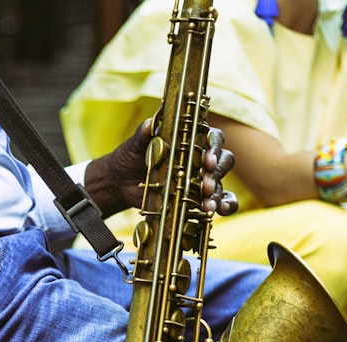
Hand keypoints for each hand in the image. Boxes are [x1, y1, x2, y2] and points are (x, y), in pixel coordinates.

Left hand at [85, 118, 238, 217]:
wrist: (121, 182)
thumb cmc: (130, 157)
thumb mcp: (134, 146)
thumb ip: (143, 135)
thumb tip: (149, 124)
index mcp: (191, 139)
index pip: (212, 138)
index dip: (214, 148)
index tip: (207, 160)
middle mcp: (201, 157)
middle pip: (222, 161)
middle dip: (216, 174)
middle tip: (206, 186)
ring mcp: (200, 178)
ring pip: (220, 183)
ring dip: (217, 194)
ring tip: (207, 205)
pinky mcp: (197, 197)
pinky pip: (219, 200)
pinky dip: (225, 205)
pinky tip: (219, 211)